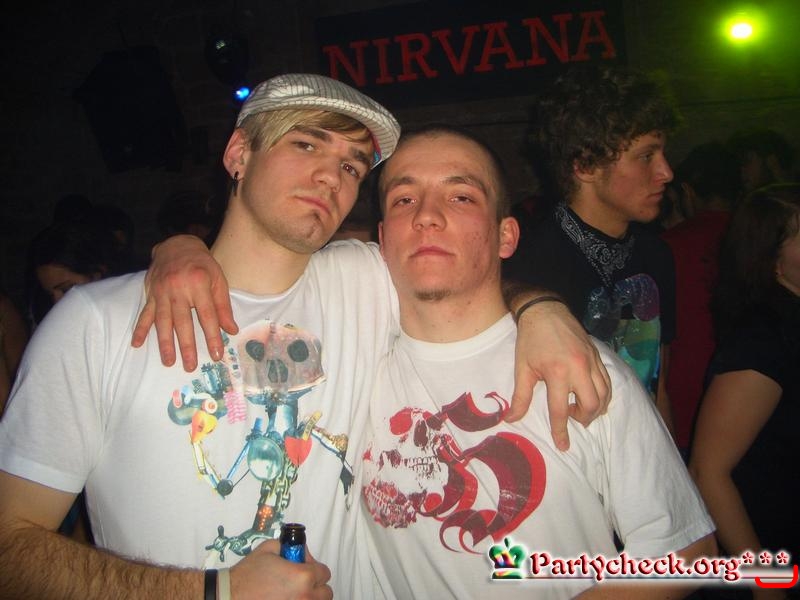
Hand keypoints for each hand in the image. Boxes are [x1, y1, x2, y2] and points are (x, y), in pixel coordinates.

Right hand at [130, 235, 236, 370]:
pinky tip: (137, 344)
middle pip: (183, 321)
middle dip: (187, 345)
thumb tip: (231, 330)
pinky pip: (145, 313)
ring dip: (165, 343)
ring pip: (163, 321)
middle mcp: (178, 288)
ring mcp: (162, 291)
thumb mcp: (218, 279)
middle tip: (190, 366)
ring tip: (168, 362)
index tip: (216, 354)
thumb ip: (223, 305)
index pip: (207, 315)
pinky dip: (140, 329)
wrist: (176, 245)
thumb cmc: (202, 264)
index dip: (212, 335)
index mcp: (199, 283)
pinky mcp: (150, 293)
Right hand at [230, 540, 332, 599]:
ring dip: (310, 598)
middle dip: (316, 586)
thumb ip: (292, 547)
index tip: (301, 567)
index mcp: (304, 576)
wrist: (229, 596)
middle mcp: (306, 597)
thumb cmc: (248, 573)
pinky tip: (287, 599)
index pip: (324, 572)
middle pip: (326, 593)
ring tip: (294, 593)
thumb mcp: (270, 548)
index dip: (313, 567)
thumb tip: (303, 552)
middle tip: (300, 582)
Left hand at [507, 300, 610, 449]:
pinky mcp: (597, 356)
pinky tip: (593, 397)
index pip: (561, 410)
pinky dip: (603, 395)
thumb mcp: (522, 368)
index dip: (561, 431)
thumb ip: (520, 397)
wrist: (545, 310)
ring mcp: (591, 361)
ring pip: (604, 395)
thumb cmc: (530, 340)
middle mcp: (579, 368)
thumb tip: (511, 419)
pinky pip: (608, 382)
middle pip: (591, 406)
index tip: (562, 446)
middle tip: (572, 419)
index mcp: (557, 373)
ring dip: (595, 409)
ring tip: (581, 410)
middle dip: (583, 419)